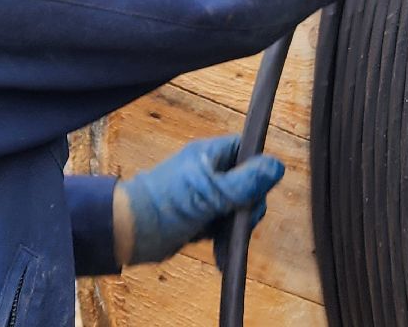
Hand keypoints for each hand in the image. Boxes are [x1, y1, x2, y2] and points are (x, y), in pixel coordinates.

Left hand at [114, 134, 284, 266]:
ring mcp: (204, 195)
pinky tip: (221, 256)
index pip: (248, 151)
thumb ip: (246, 182)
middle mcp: (210, 171)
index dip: (257, 171)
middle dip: (247, 209)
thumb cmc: (167, 204)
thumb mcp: (212, 192)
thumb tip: (277, 166)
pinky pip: (222, 226)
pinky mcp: (199, 217)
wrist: (131, 232)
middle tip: (239, 224)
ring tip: (224, 246)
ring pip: (237, 209)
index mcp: (211, 155)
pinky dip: (224, 240)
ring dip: (235, 230)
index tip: (256, 194)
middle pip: (248, 185)